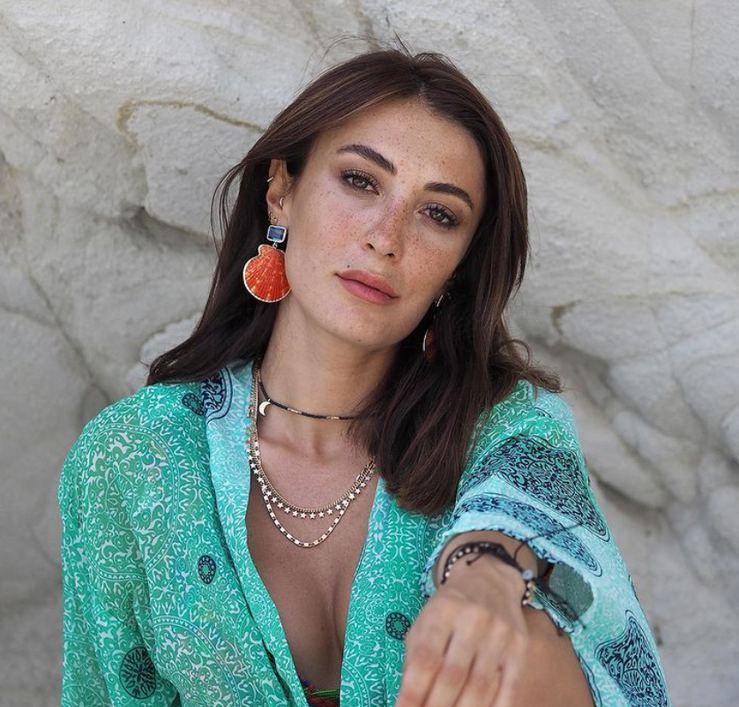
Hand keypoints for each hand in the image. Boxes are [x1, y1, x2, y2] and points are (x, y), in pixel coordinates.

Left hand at [395, 557, 529, 706]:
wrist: (490, 580)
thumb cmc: (450, 607)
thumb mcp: (426, 620)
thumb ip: (415, 657)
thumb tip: (407, 700)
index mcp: (443, 610)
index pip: (426, 657)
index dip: (413, 690)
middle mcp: (472, 619)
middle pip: (453, 675)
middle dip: (436, 706)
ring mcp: (499, 633)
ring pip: (480, 686)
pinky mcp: (519, 646)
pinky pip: (509, 687)